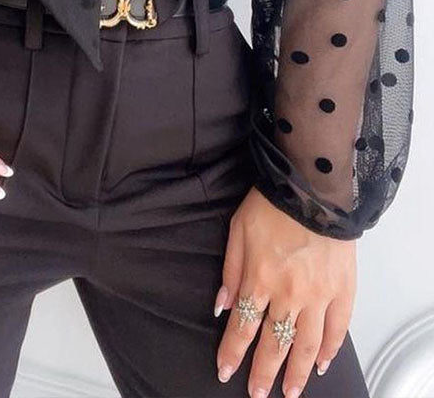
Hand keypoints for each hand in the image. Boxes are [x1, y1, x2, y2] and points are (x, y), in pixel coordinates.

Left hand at [214, 186, 356, 397]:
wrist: (312, 185)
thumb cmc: (272, 203)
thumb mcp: (238, 231)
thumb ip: (231, 272)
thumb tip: (221, 305)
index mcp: (260, 279)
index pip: (243, 327)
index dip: (232, 352)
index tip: (224, 370)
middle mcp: (289, 294)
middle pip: (274, 344)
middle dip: (263, 372)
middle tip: (257, 392)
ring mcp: (319, 295)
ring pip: (307, 345)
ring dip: (296, 372)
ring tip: (289, 391)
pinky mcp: (342, 289)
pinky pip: (337, 329)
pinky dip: (330, 350)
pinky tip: (322, 364)